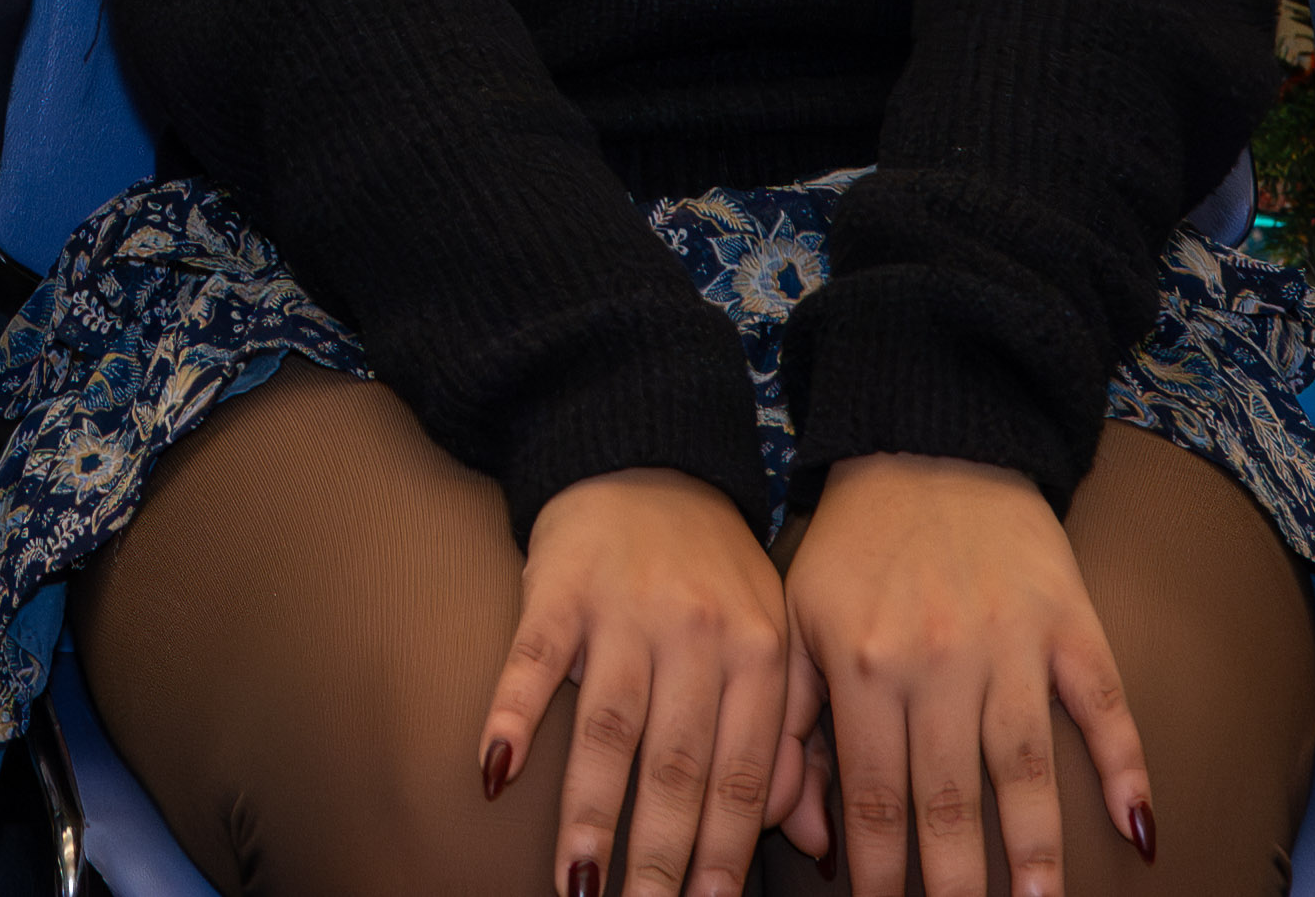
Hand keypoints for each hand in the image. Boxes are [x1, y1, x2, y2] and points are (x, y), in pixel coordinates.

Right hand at [490, 465, 798, 896]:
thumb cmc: (717, 576)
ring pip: (610, 726)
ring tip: (579, 885)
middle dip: (660, 858)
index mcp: (763, 655)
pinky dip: (512, 714)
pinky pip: (534, 657)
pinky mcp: (560, 585)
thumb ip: (795, 744)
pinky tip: (498, 774)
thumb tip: (815, 844)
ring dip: (591, 812)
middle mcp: (700, 634)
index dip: (726, 852)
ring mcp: (627, 609)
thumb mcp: (774, 646)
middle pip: (678, 765)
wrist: (650, 461)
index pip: (745, 774)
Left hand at [784, 452, 1151, 896]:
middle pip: (948, 800)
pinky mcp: (1069, 620)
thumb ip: (793, 729)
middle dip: (954, 884)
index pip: (872, 798)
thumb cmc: (854, 546)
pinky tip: (1140, 828)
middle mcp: (936, 660)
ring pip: (1025, 767)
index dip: (880, 873)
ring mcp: (1010, 642)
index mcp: (861, 665)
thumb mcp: (797, 623)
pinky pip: (1104, 701)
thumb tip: (804, 837)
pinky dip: (1126, 764)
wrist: (927, 438)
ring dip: (1035, 849)